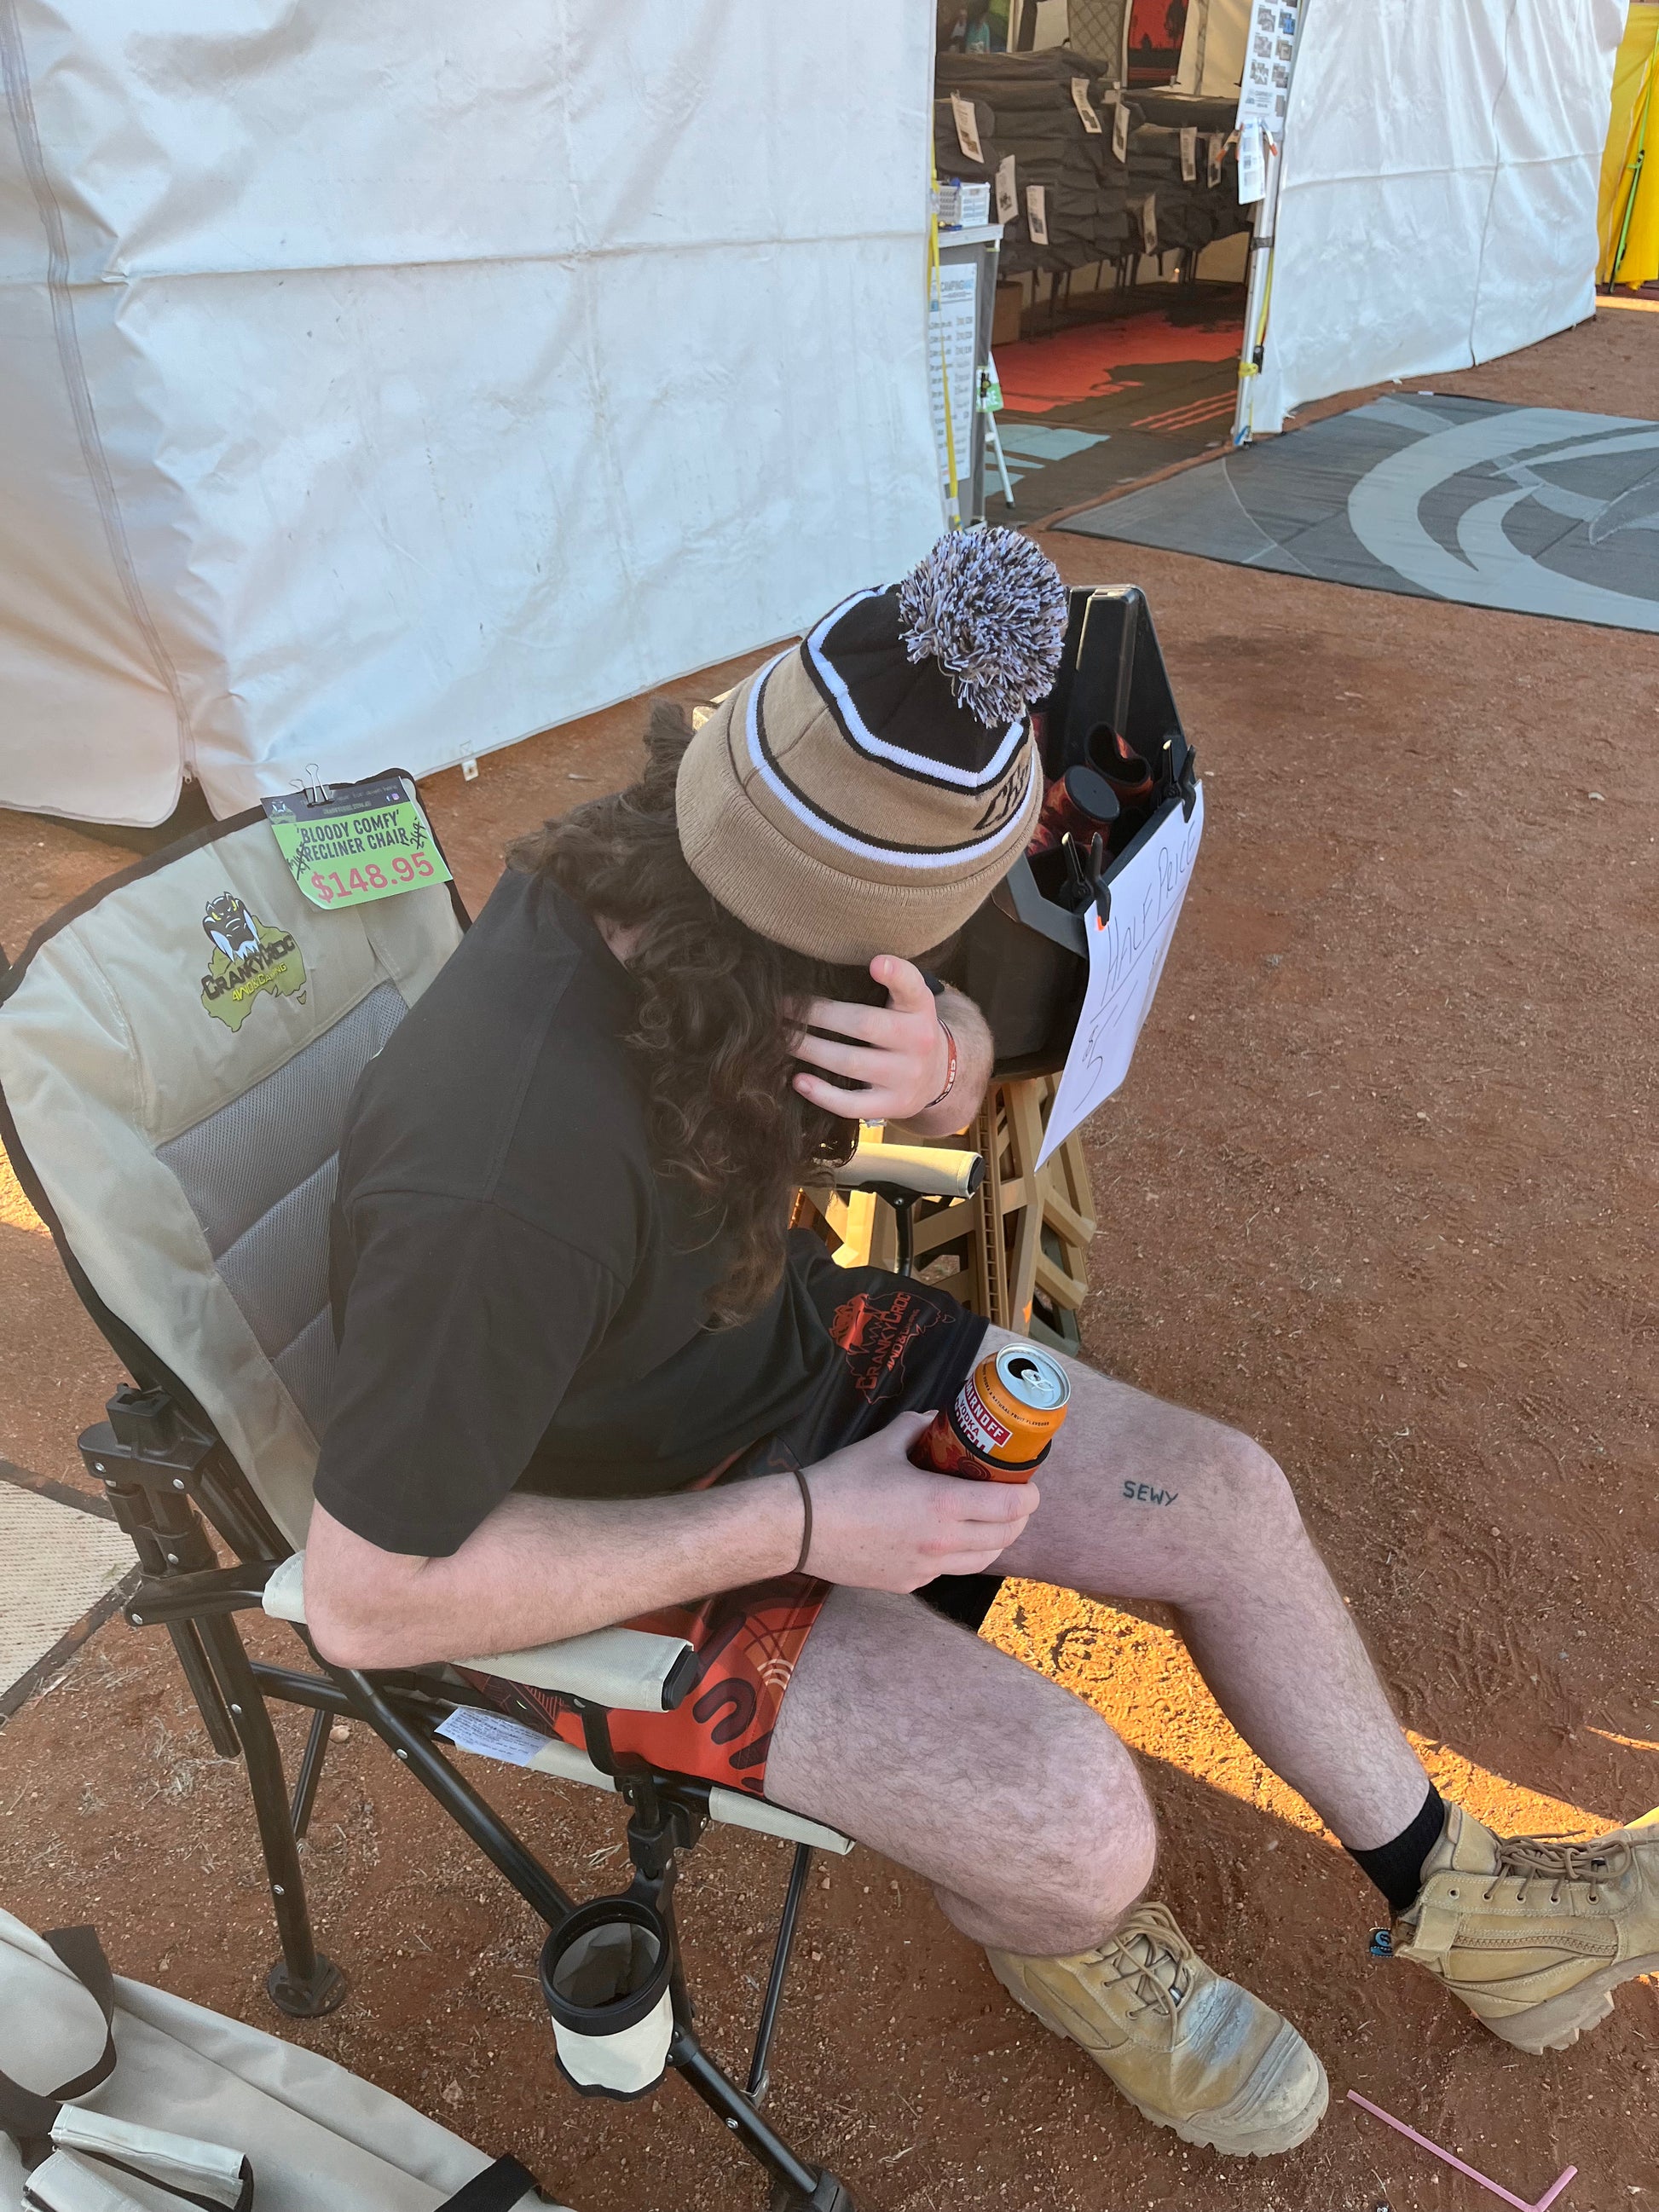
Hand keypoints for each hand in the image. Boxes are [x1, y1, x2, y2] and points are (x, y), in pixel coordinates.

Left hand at [791, 956, 948, 1122]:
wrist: (936, 1074)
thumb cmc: (905, 1028)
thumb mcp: (908, 1000)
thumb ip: (884, 982)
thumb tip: (825, 966)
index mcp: (920, 1008)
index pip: (912, 987)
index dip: (896, 974)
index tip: (876, 963)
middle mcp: (919, 1041)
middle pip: (863, 1024)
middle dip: (817, 1014)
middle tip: (782, 1007)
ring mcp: (906, 1077)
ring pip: (850, 1063)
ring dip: (810, 1049)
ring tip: (783, 1039)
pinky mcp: (893, 1105)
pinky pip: (852, 1104)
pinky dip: (822, 1094)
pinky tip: (798, 1080)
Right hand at [800, 1412, 1039, 1589]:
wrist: (802, 1527)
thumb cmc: (843, 1480)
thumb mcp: (884, 1443)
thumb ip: (917, 1427)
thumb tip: (935, 1419)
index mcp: (943, 1504)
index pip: (1010, 1507)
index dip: (1029, 1497)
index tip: (1030, 1486)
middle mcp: (943, 1542)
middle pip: (1005, 1538)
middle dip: (1018, 1519)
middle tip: (1014, 1501)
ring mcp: (927, 1569)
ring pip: (982, 1561)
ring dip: (995, 1541)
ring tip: (990, 1522)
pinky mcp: (909, 1584)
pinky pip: (949, 1571)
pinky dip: (960, 1554)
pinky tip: (946, 1537)